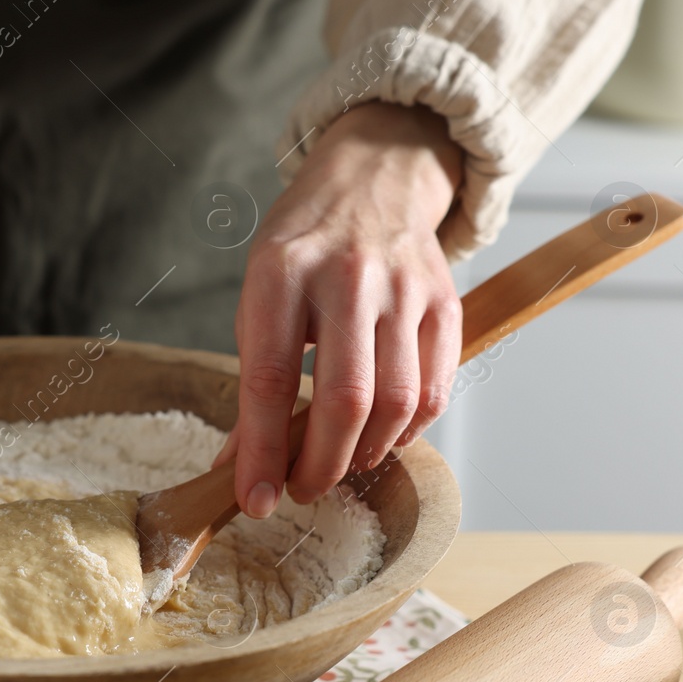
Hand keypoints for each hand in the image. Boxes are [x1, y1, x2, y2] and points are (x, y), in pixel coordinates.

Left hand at [224, 102, 462, 516]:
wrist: (371, 181)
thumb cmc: (302, 249)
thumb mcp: (257, 298)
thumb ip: (251, 381)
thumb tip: (238, 467)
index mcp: (281, 274)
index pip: (269, 379)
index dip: (260, 451)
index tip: (255, 500)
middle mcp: (346, 278)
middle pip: (344, 400)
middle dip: (321, 466)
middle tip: (301, 490)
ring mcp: (403, 289)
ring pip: (396, 403)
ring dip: (365, 454)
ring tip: (340, 463)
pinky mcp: (444, 302)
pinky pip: (435, 389)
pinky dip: (409, 431)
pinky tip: (383, 438)